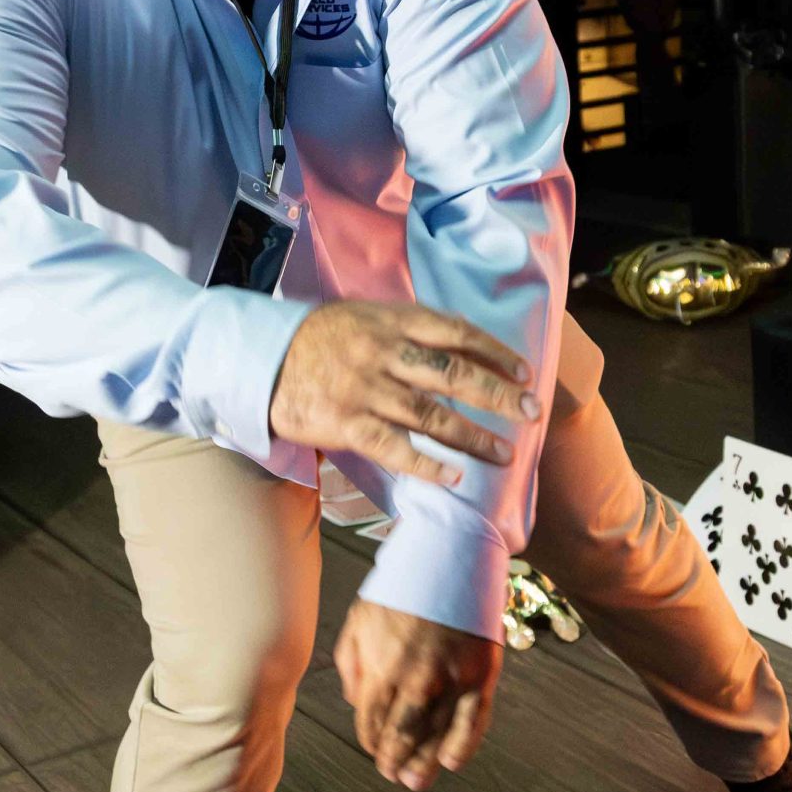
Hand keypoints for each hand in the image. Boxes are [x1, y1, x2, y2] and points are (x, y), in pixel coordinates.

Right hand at [268, 298, 536, 489]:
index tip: (523, 371)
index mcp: (390, 320)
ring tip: (504, 454)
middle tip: (531, 412)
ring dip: (472, 437)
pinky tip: (454, 477)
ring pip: (430, 415)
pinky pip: (394, 448)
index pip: (455, 332)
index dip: (494, 351)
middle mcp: (382, 352)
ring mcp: (364, 389)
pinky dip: (427, 464)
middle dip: (497, 395)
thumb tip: (460, 341)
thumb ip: (407, 326)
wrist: (260, 358)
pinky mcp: (345, 423)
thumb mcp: (363, 314)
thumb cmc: (318, 337)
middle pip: (452, 374)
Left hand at [334, 601, 501, 791]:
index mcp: (381, 664)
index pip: (371, 721)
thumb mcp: (360, 619)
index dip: (370, 742)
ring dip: (423, 763)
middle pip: (402, 735)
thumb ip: (351, 663)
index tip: (373, 750)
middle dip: (393, 760)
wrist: (450, 557)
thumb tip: (355, 703)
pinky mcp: (480, 674)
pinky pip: (472, 721)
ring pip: (435, 735)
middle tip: (392, 775)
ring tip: (416, 782)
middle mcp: (415, 677)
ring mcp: (451, 678)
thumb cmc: (400, 589)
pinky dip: (462, 746)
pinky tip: (451, 762)